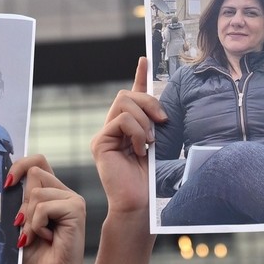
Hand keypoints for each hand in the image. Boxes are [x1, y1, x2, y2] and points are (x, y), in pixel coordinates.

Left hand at [7, 155, 85, 263]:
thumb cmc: (33, 258)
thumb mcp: (21, 223)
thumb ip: (20, 200)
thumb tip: (10, 179)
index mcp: (53, 194)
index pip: (38, 163)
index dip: (20, 166)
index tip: (7, 184)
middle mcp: (65, 194)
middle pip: (36, 174)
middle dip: (22, 203)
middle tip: (25, 227)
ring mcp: (73, 201)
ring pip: (36, 193)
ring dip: (29, 219)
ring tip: (36, 237)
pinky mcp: (76, 211)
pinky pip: (43, 207)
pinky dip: (37, 225)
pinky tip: (46, 239)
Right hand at [90, 57, 166, 213]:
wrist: (139, 204)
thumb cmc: (150, 180)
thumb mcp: (157, 144)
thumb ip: (154, 123)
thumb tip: (160, 106)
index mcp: (129, 129)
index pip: (132, 97)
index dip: (139, 76)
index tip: (145, 60)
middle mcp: (113, 129)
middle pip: (127, 95)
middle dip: (149, 103)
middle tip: (162, 123)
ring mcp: (104, 135)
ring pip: (124, 103)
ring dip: (143, 121)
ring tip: (148, 144)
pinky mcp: (100, 142)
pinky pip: (121, 120)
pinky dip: (135, 132)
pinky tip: (139, 150)